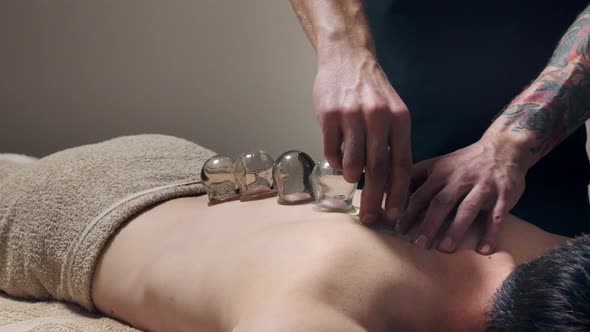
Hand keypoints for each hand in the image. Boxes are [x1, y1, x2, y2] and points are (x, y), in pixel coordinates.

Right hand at [314, 50, 411, 223]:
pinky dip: (334, 160)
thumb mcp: (392, 111)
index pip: (401, 164)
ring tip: (351, 179)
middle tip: (370, 218)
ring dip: (352, 176)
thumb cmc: (371, 90)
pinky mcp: (329, 115)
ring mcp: (352, 116)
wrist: (347, 58)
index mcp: (399, 119)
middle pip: (377, 169)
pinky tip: (336, 158)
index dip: (398, 193)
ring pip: (352, 161)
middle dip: (374, 199)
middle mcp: (378, 118)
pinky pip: (331, 150)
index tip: (394, 216)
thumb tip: (389, 182)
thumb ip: (392, 142)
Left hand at [399, 138, 526, 253]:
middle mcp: (460, 179)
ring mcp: (483, 187)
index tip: (398, 230)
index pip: (420, 194)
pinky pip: (496, 217)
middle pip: (441, 203)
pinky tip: (484, 250)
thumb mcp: (439, 164)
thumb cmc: (464, 162)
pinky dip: (491, 234)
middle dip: (429, 224)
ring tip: (444, 249)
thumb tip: (390, 193)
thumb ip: (417, 179)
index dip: (408, 213)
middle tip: (419, 244)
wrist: (503, 147)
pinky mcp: (503, 195)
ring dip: (455, 230)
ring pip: (467, 209)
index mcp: (441, 173)